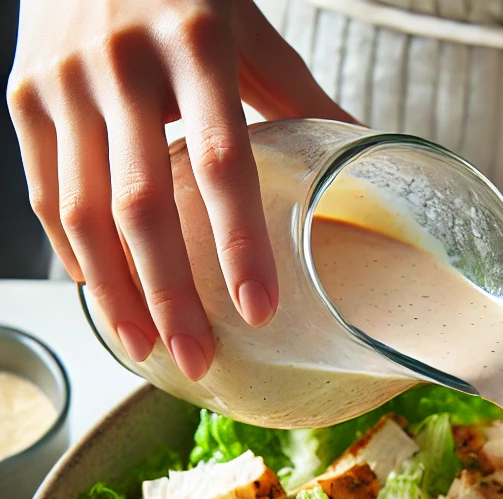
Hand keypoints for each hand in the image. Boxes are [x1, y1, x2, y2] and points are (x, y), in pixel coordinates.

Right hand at [7, 0, 352, 379]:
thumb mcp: (250, 30)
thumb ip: (299, 96)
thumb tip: (365, 158)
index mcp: (196, 43)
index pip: (222, 162)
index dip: (239, 244)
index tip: (260, 312)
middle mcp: (121, 62)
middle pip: (141, 204)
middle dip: (169, 294)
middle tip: (198, 359)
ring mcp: (62, 79)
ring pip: (81, 211)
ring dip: (115, 293)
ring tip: (147, 348)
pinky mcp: (22, 93)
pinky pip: (45, 194)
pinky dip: (75, 254)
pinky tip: (106, 296)